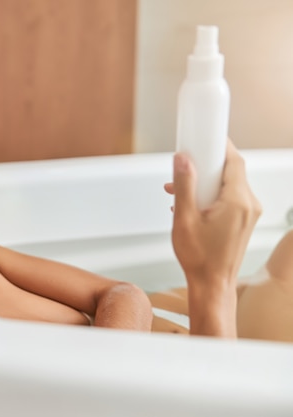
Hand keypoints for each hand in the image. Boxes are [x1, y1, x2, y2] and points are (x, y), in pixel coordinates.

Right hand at [165, 139, 261, 335]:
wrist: (212, 285)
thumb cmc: (199, 258)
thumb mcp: (184, 218)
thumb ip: (184, 185)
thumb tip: (182, 159)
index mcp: (237, 201)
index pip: (233, 161)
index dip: (220, 146)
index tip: (205, 136)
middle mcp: (248, 205)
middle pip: (231, 171)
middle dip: (206, 166)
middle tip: (186, 165)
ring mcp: (249, 214)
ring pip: (229, 185)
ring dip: (206, 182)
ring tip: (179, 191)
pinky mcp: (244, 221)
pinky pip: (230, 198)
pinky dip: (212, 194)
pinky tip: (191, 204)